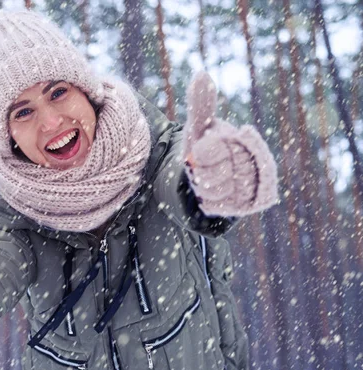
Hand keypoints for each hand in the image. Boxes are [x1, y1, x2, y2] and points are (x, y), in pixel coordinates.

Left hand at [182, 71, 277, 216]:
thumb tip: (202, 73)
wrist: (209, 178)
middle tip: (202, 166)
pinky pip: (219, 206)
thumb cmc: (205, 147)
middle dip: (202, 170)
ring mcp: (256, 186)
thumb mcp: (200, 127)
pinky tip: (210, 192)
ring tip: (207, 178)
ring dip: (203, 186)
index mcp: (248, 141)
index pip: (216, 150)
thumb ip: (201, 104)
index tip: (202, 149)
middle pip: (217, 173)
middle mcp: (258, 163)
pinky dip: (207, 201)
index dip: (204, 153)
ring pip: (217, 190)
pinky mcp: (249, 205)